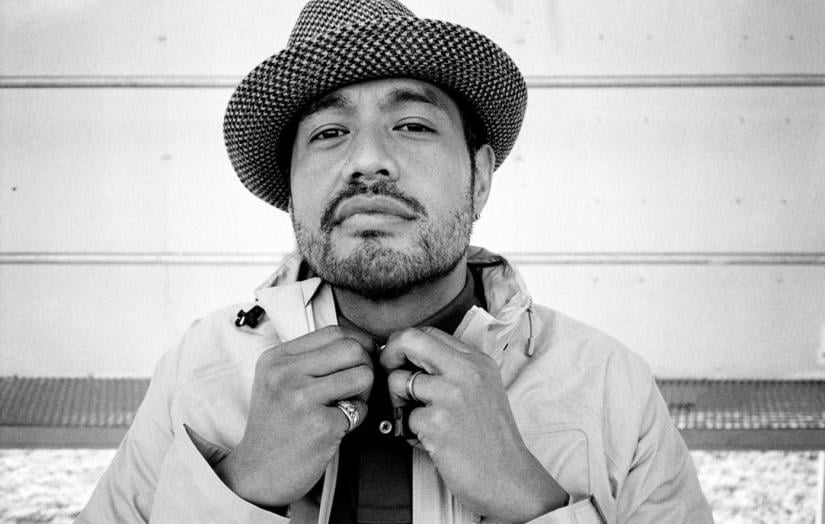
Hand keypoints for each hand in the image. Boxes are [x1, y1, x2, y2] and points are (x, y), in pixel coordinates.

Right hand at [215, 326, 373, 506]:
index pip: (334, 332)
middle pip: (353, 349)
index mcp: (277, 358)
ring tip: (345, 405)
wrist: (258, 474)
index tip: (358, 362)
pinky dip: (357, 418)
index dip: (357, 344)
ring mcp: (301, 399)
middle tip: (354, 387)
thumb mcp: (279, 381)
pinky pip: (360, 409)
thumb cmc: (276, 426)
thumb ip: (313, 359)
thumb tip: (365, 343)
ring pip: (363, 375)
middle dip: (364, 367)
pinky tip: (336, 427)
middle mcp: (286, 374)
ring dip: (363, 393)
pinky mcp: (320, 426)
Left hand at [380, 327, 567, 521]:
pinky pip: (404, 416)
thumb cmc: (490, 439)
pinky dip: (409, 431)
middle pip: (409, 340)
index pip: (428, 332)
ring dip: (398, 402)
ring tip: (418, 419)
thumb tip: (408, 355)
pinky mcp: (438, 422)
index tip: (399, 361)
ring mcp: (452, 396)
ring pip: (397, 380)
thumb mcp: (482, 389)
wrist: (508, 479)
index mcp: (477, 361)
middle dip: (389, 356)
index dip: (404, 344)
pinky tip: (429, 441)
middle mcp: (466, 371)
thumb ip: (453, 369)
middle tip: (389, 374)